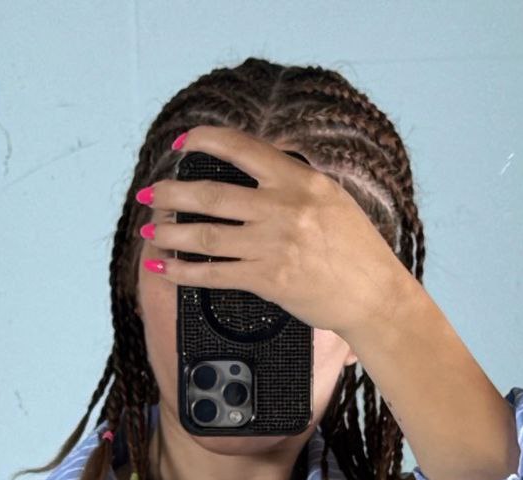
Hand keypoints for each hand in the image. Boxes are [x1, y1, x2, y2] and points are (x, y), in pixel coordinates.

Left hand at [136, 123, 410, 339]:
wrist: (373, 295)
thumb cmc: (356, 250)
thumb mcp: (331, 199)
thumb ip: (293, 183)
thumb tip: (256, 168)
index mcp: (299, 180)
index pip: (241, 148)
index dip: (204, 141)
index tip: (181, 144)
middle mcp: (283, 208)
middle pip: (211, 194)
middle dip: (171, 192)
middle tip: (149, 192)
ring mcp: (272, 245)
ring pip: (206, 234)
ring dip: (170, 232)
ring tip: (149, 230)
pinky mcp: (267, 280)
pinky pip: (214, 274)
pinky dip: (184, 272)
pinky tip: (165, 269)